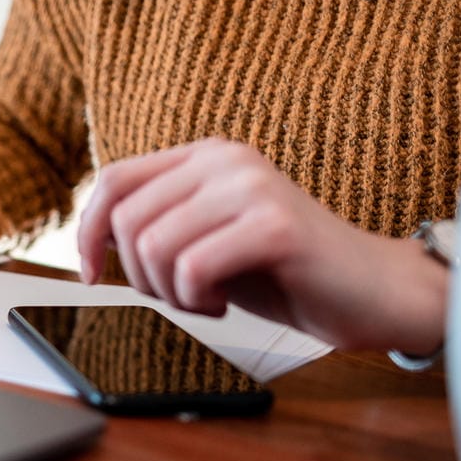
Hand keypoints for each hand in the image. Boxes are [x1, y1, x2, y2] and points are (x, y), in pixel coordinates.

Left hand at [77, 138, 446, 351]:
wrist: (373, 291)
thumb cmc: (286, 272)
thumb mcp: (208, 240)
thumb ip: (159, 226)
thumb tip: (90, 240)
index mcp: (205, 157)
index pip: (113, 182)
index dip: (87, 233)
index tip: (92, 276)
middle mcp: (226, 159)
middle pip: (128, 222)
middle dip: (140, 277)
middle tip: (183, 296)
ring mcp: (252, 187)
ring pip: (155, 248)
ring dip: (171, 293)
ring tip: (210, 299)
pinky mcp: (274, 226)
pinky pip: (193, 269)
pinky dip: (198, 301)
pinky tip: (227, 304)